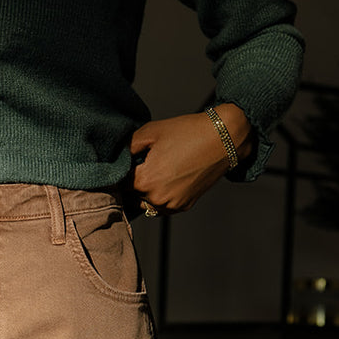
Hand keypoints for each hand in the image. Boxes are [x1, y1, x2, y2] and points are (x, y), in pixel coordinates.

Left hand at [131, 105, 253, 214]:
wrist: (222, 139)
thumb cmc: (188, 133)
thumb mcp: (151, 132)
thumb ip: (128, 146)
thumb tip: (116, 156)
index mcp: (145, 181)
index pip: (119, 184)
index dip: (119, 174)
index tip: (123, 166)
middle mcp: (157, 198)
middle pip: (132, 196)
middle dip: (133, 183)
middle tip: (141, 165)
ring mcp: (171, 205)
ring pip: (147, 203)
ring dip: (146, 192)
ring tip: (156, 171)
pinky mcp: (183, 206)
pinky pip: (163, 206)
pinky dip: (161, 195)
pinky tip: (169, 177)